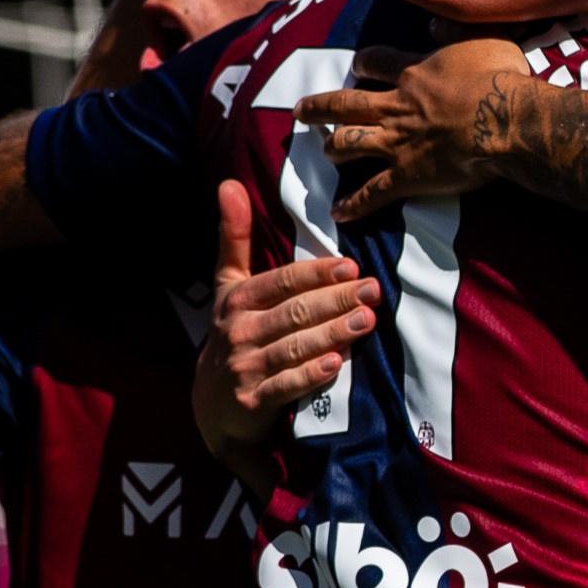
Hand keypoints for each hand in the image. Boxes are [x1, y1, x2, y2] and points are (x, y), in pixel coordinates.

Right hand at [193, 179, 380, 488]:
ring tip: (367, 320)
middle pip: (294, 311)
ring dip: (333, 332)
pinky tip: (337, 362)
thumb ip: (234, 237)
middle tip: (373, 290)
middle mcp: (239, 330)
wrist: (214, 405)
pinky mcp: (254, 400)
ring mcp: (246, 366)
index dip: (315, 274)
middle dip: (336, 300)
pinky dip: (312, 374)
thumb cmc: (233, 333)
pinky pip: (287, 384)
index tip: (350, 266)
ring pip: (295, 345)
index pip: (281, 282)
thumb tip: (229, 183)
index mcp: (238, 300)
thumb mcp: (228, 285)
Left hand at [302, 36, 533, 222]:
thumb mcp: (479, 36)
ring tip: (324, 153)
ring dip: (333, 149)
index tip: (357, 65)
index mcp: (413, 74)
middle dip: (320, 107)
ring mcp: (397, 143)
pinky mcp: (407, 176)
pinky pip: (373, 193)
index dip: (364, 64)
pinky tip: (338, 213)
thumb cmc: (498, 77)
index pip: (376, 63)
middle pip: (346, 104)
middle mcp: (396, 107)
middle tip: (301, 111)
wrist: (505, 120)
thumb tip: (431, 22)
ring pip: (350, 143)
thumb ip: (452, 29)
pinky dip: (354, 204)